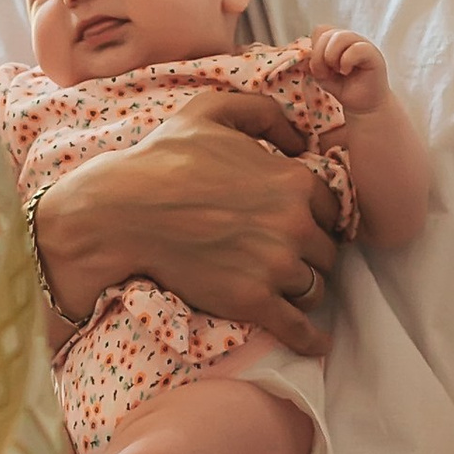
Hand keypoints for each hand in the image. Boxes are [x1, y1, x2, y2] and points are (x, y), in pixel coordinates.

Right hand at [32, 91, 343, 355]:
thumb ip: (266, 112)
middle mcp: (295, 224)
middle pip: (326, 251)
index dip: (316, 218)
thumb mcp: (213, 110)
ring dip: (303, 288)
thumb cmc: (163, 158)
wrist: (122, 212)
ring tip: (283, 288)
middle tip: (283, 255)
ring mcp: (276, 266)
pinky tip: (318, 343)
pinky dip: (311, 338)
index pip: (331, 210)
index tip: (299, 225)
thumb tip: (301, 139)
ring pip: (314, 288)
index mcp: (295, 180)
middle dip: (310, 254)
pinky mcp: (253, 302)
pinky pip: (298, 328)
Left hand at [304, 27, 388, 112]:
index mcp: (337, 40)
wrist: (362, 105)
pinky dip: (346, 61)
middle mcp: (350, 38)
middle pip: (327, 33)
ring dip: (331, 57)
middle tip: (325, 74)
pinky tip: (346, 72)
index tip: (318, 68)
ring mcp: (362, 44)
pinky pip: (356, 48)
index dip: (315, 48)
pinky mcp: (373, 54)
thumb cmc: (343, 87)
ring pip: (340, 36)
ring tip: (337, 72)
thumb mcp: (322, 75)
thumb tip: (303, 57)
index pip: (320, 30)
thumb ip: (312, 63)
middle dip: (319, 56)